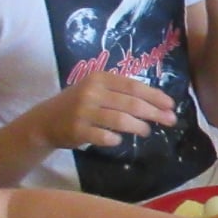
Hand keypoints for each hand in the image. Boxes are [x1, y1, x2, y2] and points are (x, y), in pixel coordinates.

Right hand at [31, 72, 175, 149]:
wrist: (46, 120)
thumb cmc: (80, 103)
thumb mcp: (97, 89)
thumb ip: (121, 92)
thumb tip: (157, 102)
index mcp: (100, 78)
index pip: (134, 86)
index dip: (155, 95)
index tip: (171, 104)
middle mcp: (92, 92)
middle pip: (131, 103)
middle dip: (154, 112)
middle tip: (170, 121)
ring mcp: (84, 111)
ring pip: (120, 120)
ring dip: (138, 126)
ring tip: (146, 131)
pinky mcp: (77, 130)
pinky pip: (104, 136)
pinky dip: (115, 139)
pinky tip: (120, 140)